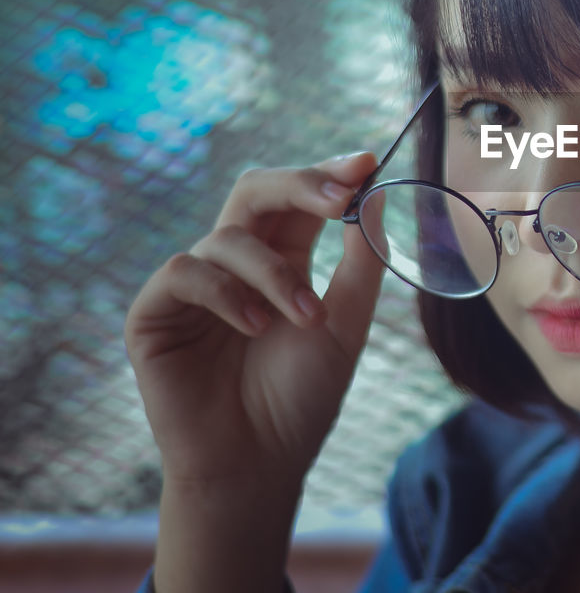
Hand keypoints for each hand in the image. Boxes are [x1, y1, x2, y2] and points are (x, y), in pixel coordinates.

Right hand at [124, 152, 386, 491]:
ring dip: (275, 274)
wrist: (260, 464)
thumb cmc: (302, 397)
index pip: (299, 198)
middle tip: (339, 197)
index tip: (367, 163)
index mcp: (282, 258)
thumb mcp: (347, 324)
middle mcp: (235, 263)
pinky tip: (253, 328)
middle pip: (255, 190)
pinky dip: (225, 293)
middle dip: (300, 185)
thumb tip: (376, 194)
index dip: (329, 173)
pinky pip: (184, 272)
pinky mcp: (154, 314)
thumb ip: (362, 261)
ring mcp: (193, 286)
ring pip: (228, 237)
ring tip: (305, 320)